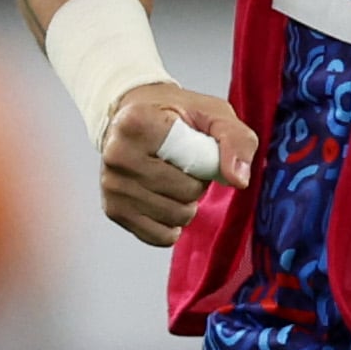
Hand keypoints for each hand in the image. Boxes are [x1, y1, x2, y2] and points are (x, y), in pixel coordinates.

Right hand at [97, 83, 253, 247]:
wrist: (136, 119)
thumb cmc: (177, 115)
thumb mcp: (214, 114)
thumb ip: (236, 140)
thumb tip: (238, 181)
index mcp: (137, 123)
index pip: (192, 163)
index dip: (206, 161)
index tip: (193, 144)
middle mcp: (116, 155)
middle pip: (185, 194)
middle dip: (197, 184)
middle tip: (186, 164)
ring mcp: (112, 185)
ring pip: (174, 217)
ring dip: (186, 204)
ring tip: (175, 179)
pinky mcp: (113, 210)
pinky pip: (159, 236)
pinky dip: (172, 224)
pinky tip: (165, 200)